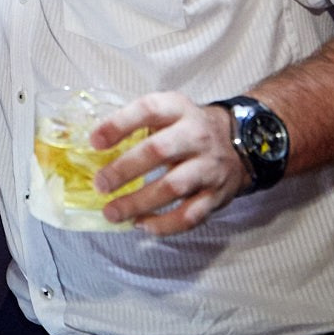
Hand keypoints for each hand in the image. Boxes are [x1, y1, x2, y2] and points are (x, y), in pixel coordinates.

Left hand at [90, 91, 250, 235]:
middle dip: (125, 169)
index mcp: (178, 109)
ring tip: (112, 212)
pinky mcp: (216, 195)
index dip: (119, 124)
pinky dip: (165, 225)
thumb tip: (92, 144)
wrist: (241, 143)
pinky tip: (141, 224)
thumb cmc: (187, 128)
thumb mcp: (168, 112)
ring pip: (173, 187)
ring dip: (139, 202)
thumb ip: (136, 123)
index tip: (94, 142)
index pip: (148, 110)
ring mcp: (208, 167)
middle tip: (100, 185)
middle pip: (159, 151)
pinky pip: (190, 215)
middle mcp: (196, 136)